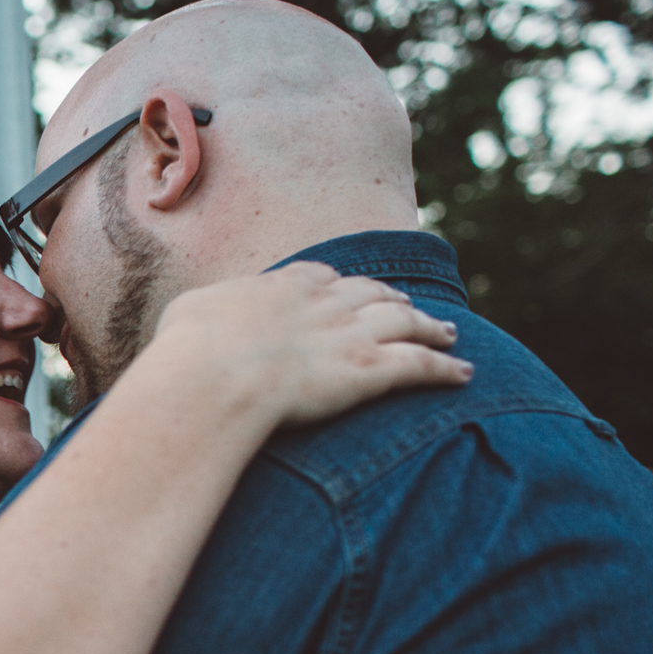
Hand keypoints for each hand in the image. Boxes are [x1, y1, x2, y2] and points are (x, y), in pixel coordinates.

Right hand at [157, 261, 472, 427]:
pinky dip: (446, 369)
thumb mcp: (187, 314)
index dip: (338, 284)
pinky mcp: (368, 372)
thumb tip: (195, 319)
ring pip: (404, 322)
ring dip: (429, 325)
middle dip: (392, 297)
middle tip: (407, 302)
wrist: (213, 376)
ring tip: (447, 333)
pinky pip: (419, 366)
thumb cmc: (188, 350)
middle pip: (370, 293)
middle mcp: (324, 303)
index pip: (321, 277)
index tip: (345, 288)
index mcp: (281, 286)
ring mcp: (350, 335)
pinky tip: (465, 373)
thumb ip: (205, 311)